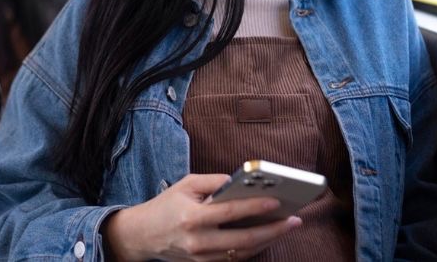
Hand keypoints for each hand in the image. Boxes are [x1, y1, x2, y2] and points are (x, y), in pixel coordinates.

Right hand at [103, 174, 301, 260]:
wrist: (142, 235)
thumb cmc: (166, 205)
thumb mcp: (187, 184)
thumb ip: (215, 181)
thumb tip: (242, 181)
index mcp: (192, 217)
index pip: (230, 212)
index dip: (255, 206)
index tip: (277, 200)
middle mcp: (198, 241)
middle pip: (243, 239)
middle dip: (272, 230)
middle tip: (294, 219)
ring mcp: (201, 257)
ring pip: (242, 252)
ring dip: (267, 240)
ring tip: (286, 227)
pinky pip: (234, 258)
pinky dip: (253, 248)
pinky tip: (267, 236)